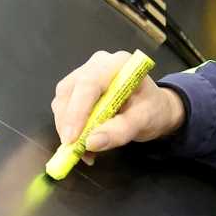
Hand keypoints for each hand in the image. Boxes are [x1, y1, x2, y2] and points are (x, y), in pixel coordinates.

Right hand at [50, 50, 185, 154]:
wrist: (154, 107)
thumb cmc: (152, 109)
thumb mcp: (143, 121)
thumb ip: (120, 131)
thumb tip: (91, 143)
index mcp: (117, 64)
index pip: (88, 84)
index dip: (76, 112)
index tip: (71, 138)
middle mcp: (97, 64)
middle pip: (69, 91)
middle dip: (68, 123)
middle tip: (74, 150)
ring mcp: (84, 74)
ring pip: (62, 100)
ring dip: (66, 128)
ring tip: (82, 150)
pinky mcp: (76, 88)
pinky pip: (64, 107)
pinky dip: (68, 128)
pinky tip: (82, 143)